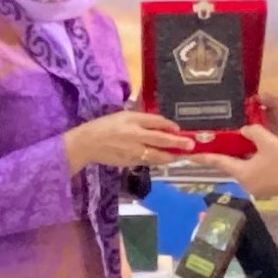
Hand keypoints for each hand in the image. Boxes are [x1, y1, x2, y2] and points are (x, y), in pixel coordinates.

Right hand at [65, 111, 197, 170]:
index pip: (155, 122)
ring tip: (181, 155)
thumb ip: (140, 118)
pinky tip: (165, 160)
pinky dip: (158, 160)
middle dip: (177, 142)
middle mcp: (134, 135)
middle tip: (191, 145)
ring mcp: (132, 150)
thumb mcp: (122, 115)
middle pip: (160, 139)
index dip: (169, 125)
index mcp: (131, 120)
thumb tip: (159, 122)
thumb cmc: (104, 126)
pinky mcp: (130, 161)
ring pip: (156, 155)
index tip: (179, 129)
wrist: (86, 143)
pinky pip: (148, 161)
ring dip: (171, 156)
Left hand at [186, 125, 277, 198]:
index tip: (188, 154)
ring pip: (241, 169)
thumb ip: (251, 132)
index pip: (218, 162)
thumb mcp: (268, 141)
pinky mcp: (266, 188)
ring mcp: (256, 188)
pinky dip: (248, 163)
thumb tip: (243, 131)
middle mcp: (246, 183)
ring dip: (237, 158)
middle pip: (229, 166)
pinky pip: (252, 173)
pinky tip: (251, 152)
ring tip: (231, 144)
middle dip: (222, 154)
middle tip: (212, 142)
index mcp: (242, 173)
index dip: (202, 157)